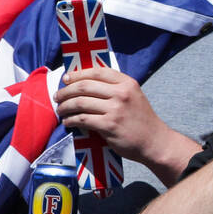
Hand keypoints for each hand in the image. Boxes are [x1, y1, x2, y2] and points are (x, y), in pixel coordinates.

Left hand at [54, 67, 168, 166]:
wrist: (154, 142)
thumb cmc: (141, 120)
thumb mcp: (133, 96)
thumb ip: (115, 89)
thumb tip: (85, 84)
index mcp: (127, 83)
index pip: (96, 71)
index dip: (77, 74)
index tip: (66, 79)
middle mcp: (121, 93)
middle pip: (84, 86)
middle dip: (66, 91)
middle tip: (58, 96)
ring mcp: (115, 110)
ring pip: (80, 102)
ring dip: (65, 106)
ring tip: (60, 110)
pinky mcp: (109, 126)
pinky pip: (83, 119)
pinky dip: (71, 120)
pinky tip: (68, 122)